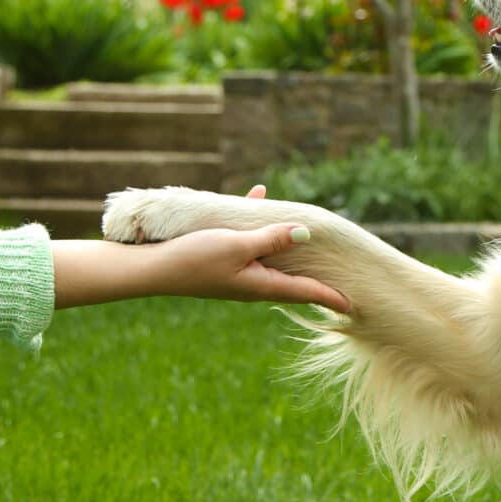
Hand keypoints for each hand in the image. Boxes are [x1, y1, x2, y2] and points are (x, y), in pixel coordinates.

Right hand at [53, 186, 351, 311]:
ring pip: (271, 256)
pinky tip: (258, 194)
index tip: (353, 306)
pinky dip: (256, 221)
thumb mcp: (238, 245)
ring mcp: (236, 271)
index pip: (305, 292)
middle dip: (316, 278)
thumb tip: (307, 235)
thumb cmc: (192, 260)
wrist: (147, 269)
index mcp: (261, 285)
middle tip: (341, 278)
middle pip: (293, 279)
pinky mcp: (219, 258)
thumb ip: (272, 238)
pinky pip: (246, 239)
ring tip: (307, 232)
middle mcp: (252, 282)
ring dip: (289, 244)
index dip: (330, 297)